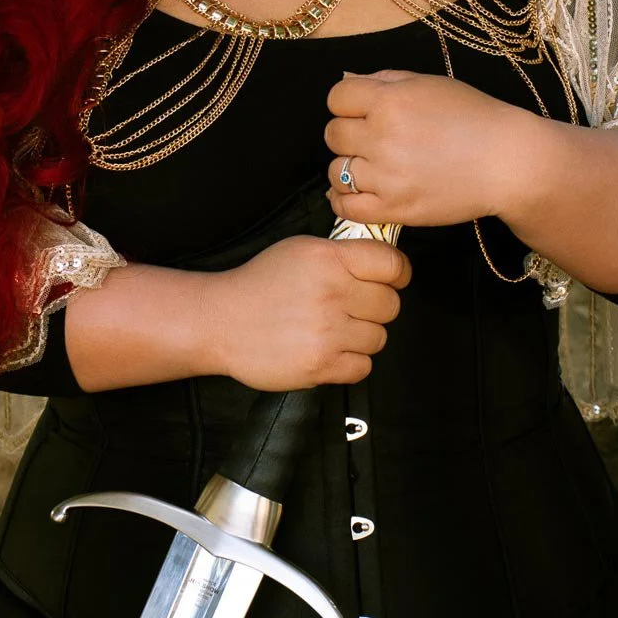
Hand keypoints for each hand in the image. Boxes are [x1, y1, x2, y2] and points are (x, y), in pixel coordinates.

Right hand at [203, 234, 411, 388]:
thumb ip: (342, 254)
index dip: (397, 274)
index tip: (390, 280)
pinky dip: (350, 362)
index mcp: (328, 259)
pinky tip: (329, 350)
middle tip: (351, 308)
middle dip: (375, 308)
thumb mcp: (300, 250)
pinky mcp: (319, 366)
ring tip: (333, 330)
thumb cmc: (259, 284)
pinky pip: (363, 367)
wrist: (220, 321)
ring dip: (361, 337)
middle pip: (390, 305)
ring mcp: (326, 332)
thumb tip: (384, 265)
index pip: (393, 265)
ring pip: (378, 338)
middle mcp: (330, 293)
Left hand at [324, 68, 531, 229]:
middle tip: (372, 138)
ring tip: (373, 166)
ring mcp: (386, 176)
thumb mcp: (430, 83)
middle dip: (348, 133)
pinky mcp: (394, 209)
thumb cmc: (474, 118)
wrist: (507, 162)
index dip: (348, 102)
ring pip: (336, 172)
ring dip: (350, 167)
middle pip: (333, 134)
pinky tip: (356, 191)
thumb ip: (385, 80)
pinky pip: (346, 207)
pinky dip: (343, 200)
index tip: (362, 110)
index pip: (336, 97)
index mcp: (390, 100)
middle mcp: (382, 137)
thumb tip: (349, 80)